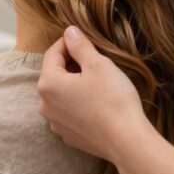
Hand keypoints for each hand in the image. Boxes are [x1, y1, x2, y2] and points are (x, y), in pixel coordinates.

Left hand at [38, 26, 154, 162]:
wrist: (127, 142)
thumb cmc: (113, 100)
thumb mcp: (98, 64)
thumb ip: (80, 46)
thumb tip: (69, 32)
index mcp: (48, 84)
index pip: (52, 54)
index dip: (68, 42)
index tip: (82, 37)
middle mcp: (45, 105)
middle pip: (55, 75)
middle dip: (71, 64)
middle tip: (93, 59)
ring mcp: (56, 123)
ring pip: (62, 95)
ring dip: (74, 85)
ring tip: (97, 81)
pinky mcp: (69, 136)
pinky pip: (69, 112)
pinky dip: (79, 104)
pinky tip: (97, 103)